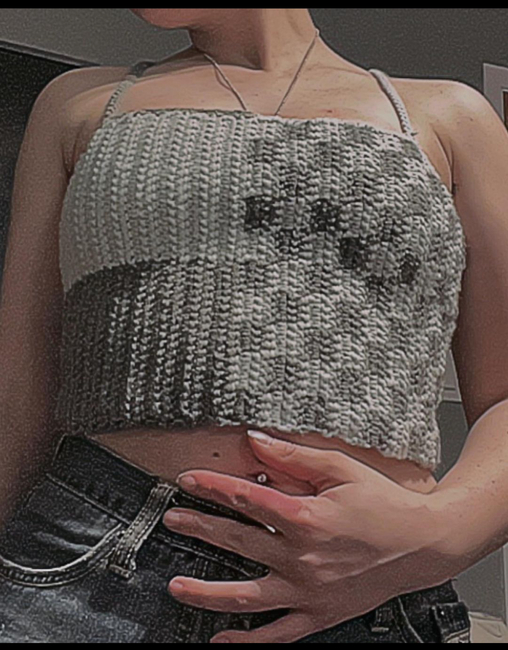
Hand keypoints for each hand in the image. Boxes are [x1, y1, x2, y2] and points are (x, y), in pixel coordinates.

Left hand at [163, 431, 451, 642]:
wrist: (423, 543)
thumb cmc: (383, 503)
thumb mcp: (340, 468)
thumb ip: (293, 457)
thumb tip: (255, 440)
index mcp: (305, 517)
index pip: (245, 498)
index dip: (211, 486)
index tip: (186, 480)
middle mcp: (301, 557)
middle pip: (236, 542)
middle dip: (199, 527)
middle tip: (171, 519)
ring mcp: (309, 590)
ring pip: (246, 595)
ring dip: (206, 592)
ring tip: (175, 586)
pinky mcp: (320, 614)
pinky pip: (277, 634)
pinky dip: (248, 641)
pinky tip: (221, 641)